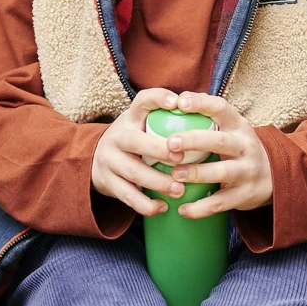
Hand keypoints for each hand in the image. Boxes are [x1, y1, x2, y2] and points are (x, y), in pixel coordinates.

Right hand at [90, 88, 189, 216]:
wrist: (95, 160)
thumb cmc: (135, 140)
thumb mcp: (143, 125)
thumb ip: (167, 121)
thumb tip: (210, 115)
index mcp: (131, 118)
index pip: (142, 101)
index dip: (158, 98)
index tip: (177, 102)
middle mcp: (117, 136)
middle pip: (134, 140)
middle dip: (158, 149)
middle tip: (180, 158)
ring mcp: (109, 160)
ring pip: (133, 172)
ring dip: (158, 182)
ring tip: (180, 190)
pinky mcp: (106, 183)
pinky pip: (128, 196)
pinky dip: (146, 204)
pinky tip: (163, 207)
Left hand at [164, 92, 273, 218]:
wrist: (273, 177)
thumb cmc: (239, 149)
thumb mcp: (232, 129)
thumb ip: (210, 117)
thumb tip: (179, 99)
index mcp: (238, 126)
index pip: (222, 108)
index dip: (202, 104)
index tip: (180, 102)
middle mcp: (245, 147)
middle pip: (221, 141)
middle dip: (194, 141)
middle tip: (170, 143)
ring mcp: (247, 172)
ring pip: (222, 172)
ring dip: (197, 173)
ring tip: (175, 174)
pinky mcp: (244, 195)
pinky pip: (221, 202)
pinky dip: (200, 208)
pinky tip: (182, 209)